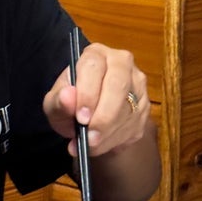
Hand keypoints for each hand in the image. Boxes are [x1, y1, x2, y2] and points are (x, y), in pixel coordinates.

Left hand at [43, 41, 149, 157]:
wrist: (86, 117)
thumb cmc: (70, 103)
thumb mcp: (55, 103)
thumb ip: (58, 101)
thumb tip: (67, 97)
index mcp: (95, 55)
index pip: (94, 66)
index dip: (88, 93)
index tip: (81, 117)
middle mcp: (121, 63)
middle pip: (118, 86)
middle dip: (103, 116)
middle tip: (89, 137)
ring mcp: (137, 83)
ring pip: (129, 109)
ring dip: (109, 133)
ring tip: (90, 145)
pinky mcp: (146, 105)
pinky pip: (136, 125)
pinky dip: (117, 140)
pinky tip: (102, 144)